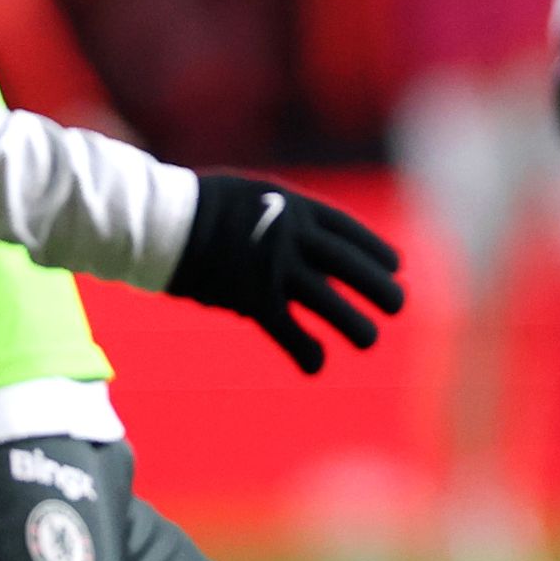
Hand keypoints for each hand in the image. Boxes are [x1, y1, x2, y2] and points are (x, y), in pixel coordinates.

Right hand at [166, 173, 405, 375]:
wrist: (162, 222)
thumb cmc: (205, 207)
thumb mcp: (257, 196)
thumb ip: (289, 218)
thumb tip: (318, 242)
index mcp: (296, 208)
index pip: (350, 233)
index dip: (376, 251)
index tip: (395, 267)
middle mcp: (293, 238)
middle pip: (350, 267)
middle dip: (379, 289)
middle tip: (397, 305)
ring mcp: (274, 269)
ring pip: (329, 303)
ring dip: (354, 324)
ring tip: (368, 339)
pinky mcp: (252, 300)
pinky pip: (289, 332)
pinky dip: (306, 351)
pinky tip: (317, 364)